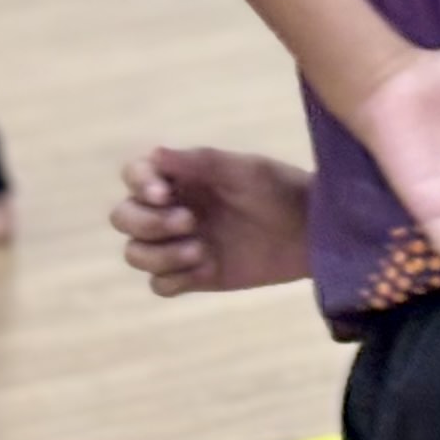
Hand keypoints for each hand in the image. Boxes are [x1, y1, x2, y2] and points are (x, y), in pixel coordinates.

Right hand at [111, 145, 313, 294]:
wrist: (315, 233)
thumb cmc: (281, 190)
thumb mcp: (245, 171)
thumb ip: (200, 162)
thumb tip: (154, 153)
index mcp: (182, 178)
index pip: (134, 176)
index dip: (138, 184)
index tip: (164, 192)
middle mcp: (174, 209)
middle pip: (124, 218)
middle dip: (147, 222)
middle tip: (189, 221)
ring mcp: (182, 245)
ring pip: (135, 254)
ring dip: (158, 254)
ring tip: (200, 250)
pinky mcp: (196, 277)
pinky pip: (159, 285)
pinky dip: (173, 279)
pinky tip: (206, 267)